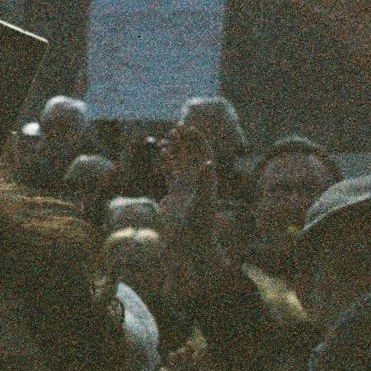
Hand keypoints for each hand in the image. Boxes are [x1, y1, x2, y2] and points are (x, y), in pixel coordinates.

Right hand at [157, 125, 231, 298]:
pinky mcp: (175, 194)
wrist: (191, 242)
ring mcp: (186, 187)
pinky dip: (168, 163)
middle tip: (177, 127)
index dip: (197, 141)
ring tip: (169, 137)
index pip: (204, 155)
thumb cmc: (199, 224)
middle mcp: (197, 181)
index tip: (189, 128)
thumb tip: (207, 163)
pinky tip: (164, 154)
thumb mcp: (203, 201)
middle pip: (192, 156)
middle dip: (186, 141)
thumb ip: (205, 182)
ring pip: (181, 163)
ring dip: (176, 150)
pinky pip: (172, 173)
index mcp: (206, 180)